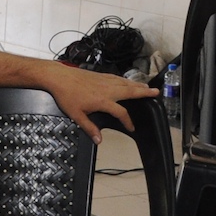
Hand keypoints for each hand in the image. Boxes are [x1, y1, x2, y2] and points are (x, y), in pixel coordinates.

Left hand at [34, 61, 159, 142]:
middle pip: (131, 91)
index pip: (122, 113)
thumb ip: (89, 127)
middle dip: (144, 93)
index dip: (128, 121)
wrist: (59, 77)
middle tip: (156, 93)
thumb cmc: (66, 96)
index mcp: (103, 101)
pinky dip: (126, 80)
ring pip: (126, 83)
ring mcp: (105, 81)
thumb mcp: (76, 115)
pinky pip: (118, 77)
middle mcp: (108, 89)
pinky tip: (128, 81)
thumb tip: (99, 140)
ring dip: (138, 85)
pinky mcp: (100, 75)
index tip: (131, 127)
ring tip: (147, 87)